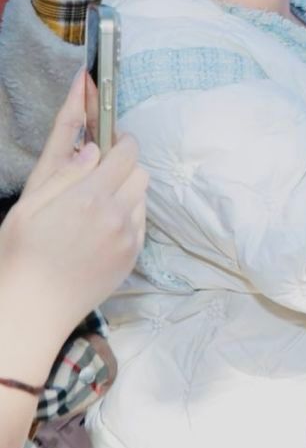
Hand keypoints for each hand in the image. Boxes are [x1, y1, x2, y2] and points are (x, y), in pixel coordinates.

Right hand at [0, 74, 146, 354]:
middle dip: (125, 164)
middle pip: (141, 172)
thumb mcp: (29, 205)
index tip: (109, 139)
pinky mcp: (133, 256)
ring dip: (127, 189)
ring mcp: (129, 237)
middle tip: (99, 170)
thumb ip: (63, 171)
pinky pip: (141, 221)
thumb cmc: (21, 254)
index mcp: (90, 197)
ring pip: (143, 196)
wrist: (33, 309)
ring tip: (95, 200)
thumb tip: (93, 146)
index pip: (126, 152)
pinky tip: (100, 225)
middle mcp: (118, 215)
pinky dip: (128, 214)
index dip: (120, 140)